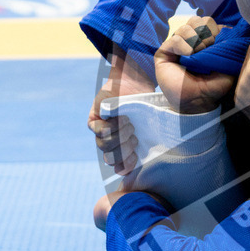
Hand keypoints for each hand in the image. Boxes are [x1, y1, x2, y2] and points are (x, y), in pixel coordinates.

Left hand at [88, 49, 154, 176]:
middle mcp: (112, 143)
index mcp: (125, 148)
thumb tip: (156, 158)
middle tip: (134, 137)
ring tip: (129, 123)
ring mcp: (101, 132)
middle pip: (110, 158)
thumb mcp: (151, 123)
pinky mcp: (93, 120)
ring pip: (103, 145)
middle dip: (124, 149)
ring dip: (118, 136)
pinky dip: (110, 126)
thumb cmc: (146, 104)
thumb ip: (150, 139)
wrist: (134, 83)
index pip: (120, 167)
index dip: (126, 166)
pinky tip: (121, 117)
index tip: (136, 158)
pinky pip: (97, 131)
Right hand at [155, 16, 235, 113]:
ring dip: (195, 41)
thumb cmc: (212, 86)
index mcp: (205, 41)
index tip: (218, 44)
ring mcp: (177, 46)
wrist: (197, 102)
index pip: (209, 21)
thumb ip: (230, 47)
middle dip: (205, 33)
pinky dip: (183, 47)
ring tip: (196, 55)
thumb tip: (231, 30)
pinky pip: (175, 39)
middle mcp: (190, 41)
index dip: (215, 30)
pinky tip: (186, 57)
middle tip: (207, 49)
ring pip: (186, 27)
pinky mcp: (164, 52)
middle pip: (197, 20)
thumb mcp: (228, 66)